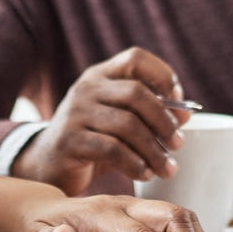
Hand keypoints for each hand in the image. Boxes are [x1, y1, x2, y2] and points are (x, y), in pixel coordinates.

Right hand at [10, 47, 189, 194]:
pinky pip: (112, 149)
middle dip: (164, 120)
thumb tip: (184, 114)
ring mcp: (75, 113)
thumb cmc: (93, 141)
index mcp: (101, 75)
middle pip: (136, 93)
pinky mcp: (70, 140)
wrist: (48, 165)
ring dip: (154, 150)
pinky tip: (145, 173)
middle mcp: (86, 88)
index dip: (163, 76)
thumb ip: (146, 113)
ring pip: (128, 124)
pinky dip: (135, 163)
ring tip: (167, 168)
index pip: (136, 58)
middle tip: (178, 143)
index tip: (179, 102)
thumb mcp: (117, 120)